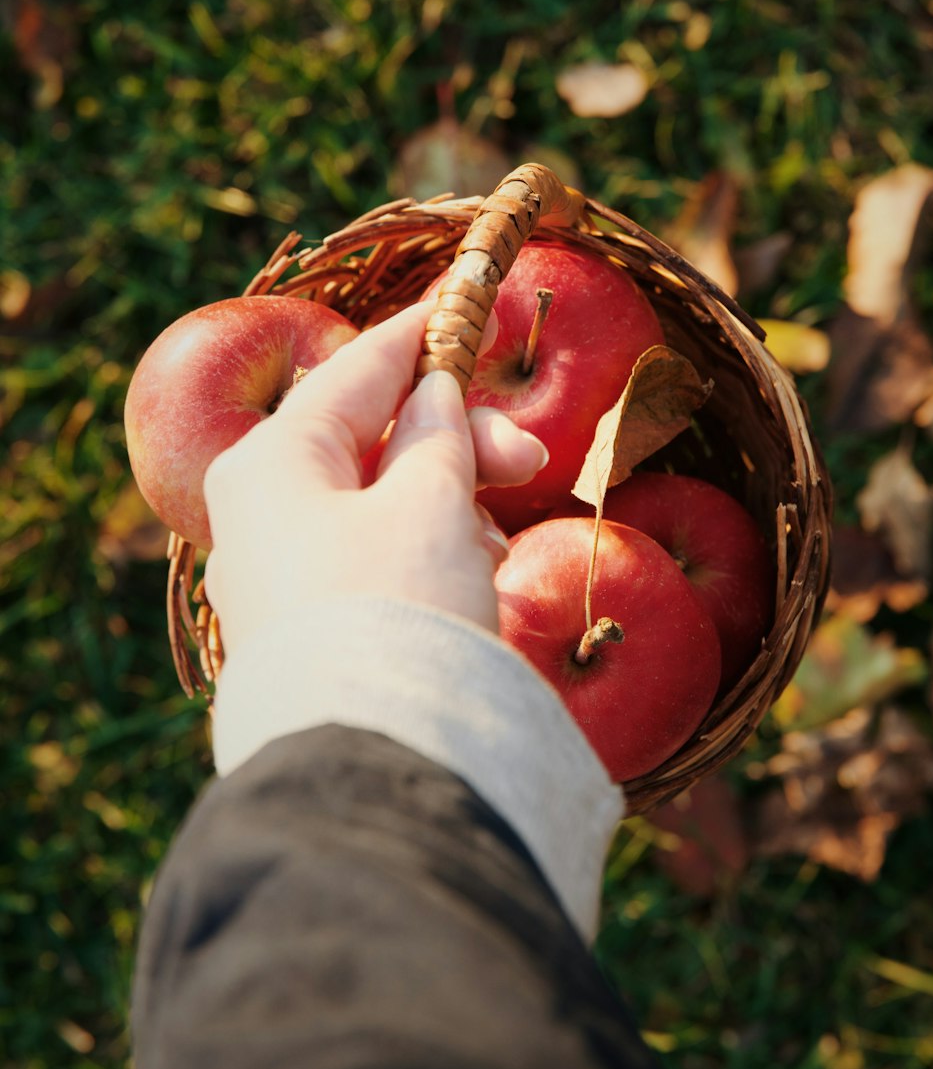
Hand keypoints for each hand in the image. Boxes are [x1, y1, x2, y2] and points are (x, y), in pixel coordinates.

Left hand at [203, 299, 547, 655]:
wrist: (369, 766)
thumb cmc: (396, 608)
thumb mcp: (429, 505)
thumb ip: (437, 438)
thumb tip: (434, 396)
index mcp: (273, 462)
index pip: (357, 373)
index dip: (419, 336)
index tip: (466, 302)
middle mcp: (263, 513)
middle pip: (374, 445)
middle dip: (457, 445)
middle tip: (532, 457)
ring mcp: (285, 577)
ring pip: (385, 507)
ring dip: (451, 511)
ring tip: (494, 553)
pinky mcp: (316, 631)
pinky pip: (383, 564)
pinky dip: (433, 559)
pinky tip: (475, 587)